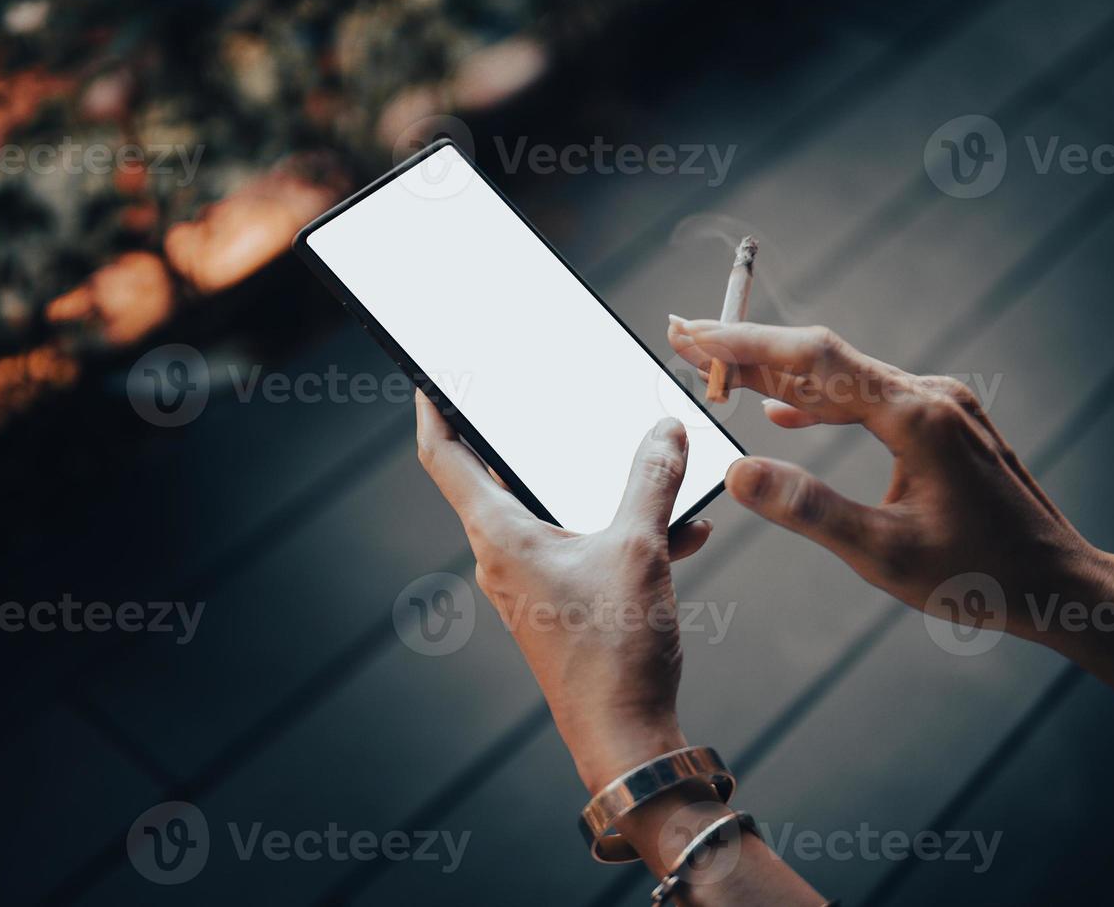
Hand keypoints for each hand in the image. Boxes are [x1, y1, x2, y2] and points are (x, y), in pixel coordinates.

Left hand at [413, 390, 711, 791]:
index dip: (435, 408)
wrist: (628, 738)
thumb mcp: (638, 549)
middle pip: (505, 477)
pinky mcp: (562, 602)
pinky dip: (625, 533)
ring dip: (604, 490)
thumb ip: (652, 482)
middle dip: (538, 437)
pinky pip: (588, 547)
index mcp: (500, 535)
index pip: (445, 456)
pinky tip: (681, 530)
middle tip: (552, 398)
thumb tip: (667, 432)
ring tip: (657, 467)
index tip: (432, 375)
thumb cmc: (614, 653)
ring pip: (560, 512)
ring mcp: (532, 581)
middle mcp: (505, 556)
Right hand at [666, 316, 1113, 646]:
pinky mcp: (942, 423)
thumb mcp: (884, 554)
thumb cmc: (980, 576)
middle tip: (683, 337)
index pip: (814, 360)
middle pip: (823, 357)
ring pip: (844, 375)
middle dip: (748, 348)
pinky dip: (818, 399)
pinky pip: (867, 397)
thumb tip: (737, 471)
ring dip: (778, 373)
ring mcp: (939, 405)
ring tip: (719, 373)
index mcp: (916, 418)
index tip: (692, 334)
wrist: (1061, 582)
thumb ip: (808, 510)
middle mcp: (929, 396)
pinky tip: (783, 412)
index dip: (746, 344)